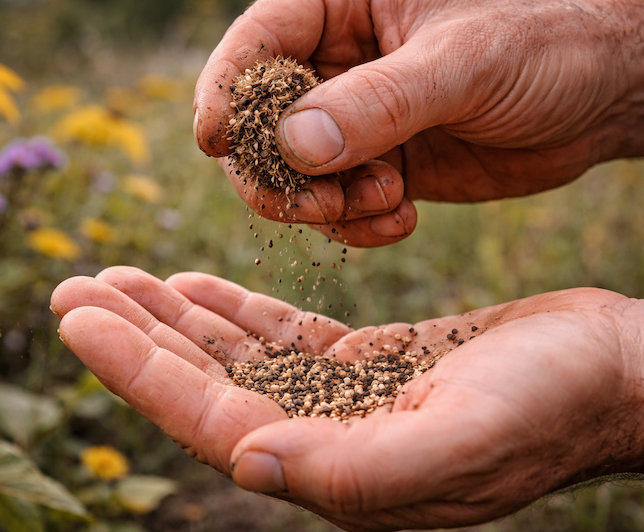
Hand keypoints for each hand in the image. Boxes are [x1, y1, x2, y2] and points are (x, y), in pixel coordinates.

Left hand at [52, 267, 643, 531]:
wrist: (614, 371)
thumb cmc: (556, 405)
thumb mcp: (462, 439)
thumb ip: (353, 470)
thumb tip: (246, 461)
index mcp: (336, 468)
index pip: (210, 420)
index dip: (138, 371)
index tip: (80, 318)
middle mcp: (325, 440)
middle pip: (206, 386)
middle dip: (136, 338)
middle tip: (74, 286)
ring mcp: (341, 401)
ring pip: (235, 358)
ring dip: (174, 319)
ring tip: (117, 276)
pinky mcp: (366, 365)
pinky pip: (279, 338)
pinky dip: (232, 312)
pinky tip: (192, 288)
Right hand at [194, 0, 643, 246]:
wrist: (603, 91)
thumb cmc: (548, 39)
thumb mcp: (466, 61)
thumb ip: (380, 101)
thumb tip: (293, 145)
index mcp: (342, 5)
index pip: (257, 43)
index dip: (226, 92)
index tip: (214, 140)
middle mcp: (337, 62)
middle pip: (259, 122)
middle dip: (277, 173)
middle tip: (316, 203)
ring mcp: (355, 119)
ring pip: (293, 175)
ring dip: (324, 205)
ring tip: (385, 201)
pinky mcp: (379, 165)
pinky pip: (337, 206)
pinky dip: (356, 223)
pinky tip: (401, 218)